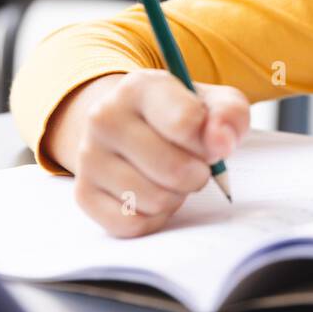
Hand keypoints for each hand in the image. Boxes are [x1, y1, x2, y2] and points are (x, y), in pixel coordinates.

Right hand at [45, 70, 249, 236]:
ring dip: (176, 196)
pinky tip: (151, 194)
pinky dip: (154, 217)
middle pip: (173, 170)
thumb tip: (221, 141)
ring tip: (170, 177)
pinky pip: (133, 224)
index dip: (210, 142)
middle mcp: (104, 117)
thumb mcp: (213, 102)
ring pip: (154, 200)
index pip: (186, 123)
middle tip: (193, 164)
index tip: (209, 140)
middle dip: (197, 174)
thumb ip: (229, 114)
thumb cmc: (180, 115)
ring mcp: (88, 157)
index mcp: (138, 87)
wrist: (131, 126)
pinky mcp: (83, 193)